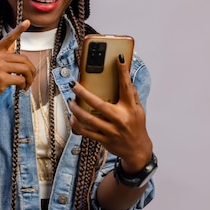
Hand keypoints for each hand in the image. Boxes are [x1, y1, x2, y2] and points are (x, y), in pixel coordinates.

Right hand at [0, 20, 35, 108]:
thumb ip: (3, 54)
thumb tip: (14, 43)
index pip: (8, 38)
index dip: (19, 29)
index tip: (27, 21)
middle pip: (24, 59)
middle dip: (31, 71)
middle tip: (31, 79)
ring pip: (25, 69)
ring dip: (29, 79)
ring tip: (26, 85)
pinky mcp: (1, 78)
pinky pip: (21, 79)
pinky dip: (24, 85)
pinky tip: (20, 89)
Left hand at [68, 54, 152, 171]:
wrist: (138, 150)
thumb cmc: (137, 127)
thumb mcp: (139, 110)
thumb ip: (131, 95)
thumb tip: (125, 78)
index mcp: (130, 108)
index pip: (126, 87)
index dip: (123, 72)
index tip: (118, 59)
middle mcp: (120, 119)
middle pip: (98, 104)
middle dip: (83, 93)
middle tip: (73, 84)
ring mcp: (111, 130)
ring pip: (88, 119)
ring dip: (76, 109)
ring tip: (70, 101)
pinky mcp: (103, 139)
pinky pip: (86, 132)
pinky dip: (77, 124)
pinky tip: (72, 117)